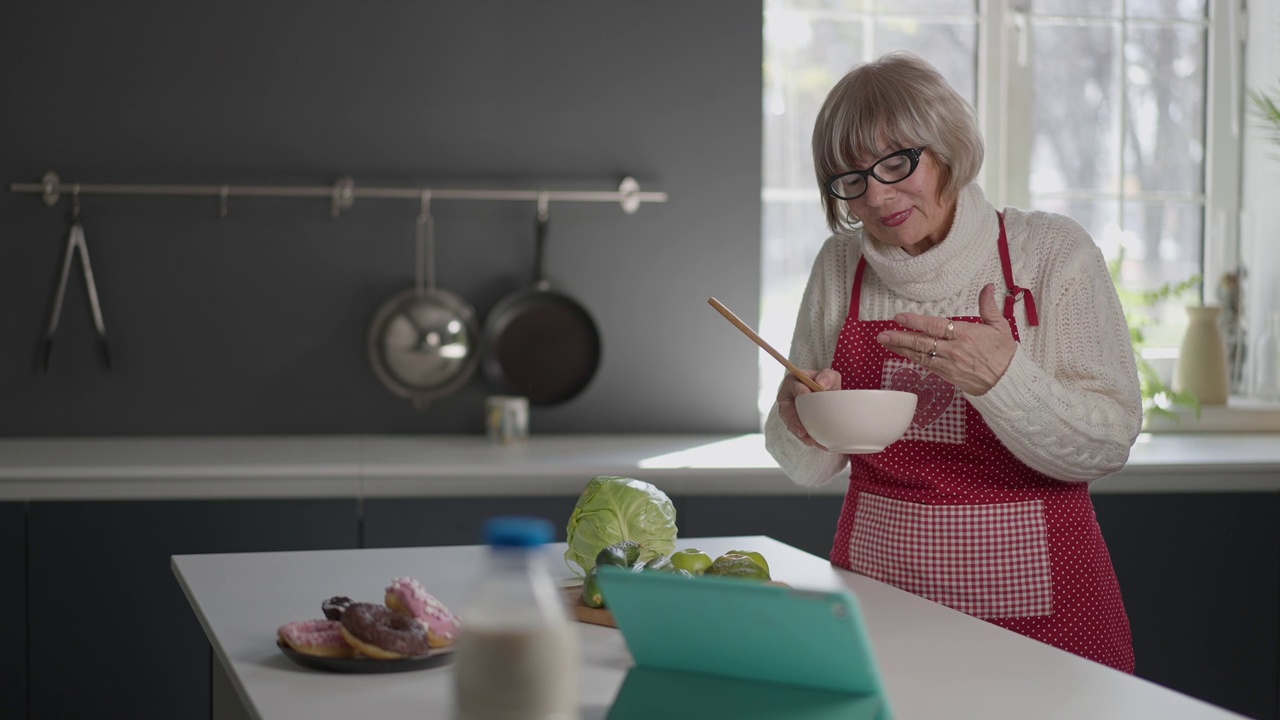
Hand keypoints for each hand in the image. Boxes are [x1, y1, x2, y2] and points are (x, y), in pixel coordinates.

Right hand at [776, 368, 840, 448]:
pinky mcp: (795, 424)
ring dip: (800, 434)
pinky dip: (808, 439)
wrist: (829, 399)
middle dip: (793, 421)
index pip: (793, 386)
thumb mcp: (831, 377)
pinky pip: (799, 433)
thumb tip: (821, 384)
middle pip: (786, 410)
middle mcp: (787, 398)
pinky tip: (818, 445)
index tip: (807, 395)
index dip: (799, 391)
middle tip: (802, 430)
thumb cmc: (827, 385)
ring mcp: (789, 413)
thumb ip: (827, 376)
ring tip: (810, 442)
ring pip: (790, 424)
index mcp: (793, 382)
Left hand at [875, 283, 1016, 395]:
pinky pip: (926, 365)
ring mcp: (948, 364)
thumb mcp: (1000, 326)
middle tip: (882, 334)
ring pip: (920, 355)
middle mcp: (954, 350)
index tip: (900, 317)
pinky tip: (901, 353)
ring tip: (884, 342)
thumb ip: (988, 306)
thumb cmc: (1004, 354)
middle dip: (900, 337)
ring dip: (900, 348)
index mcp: (966, 334)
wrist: (1008, 382)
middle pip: (922, 342)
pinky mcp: (947, 375)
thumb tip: (987, 286)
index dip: (916, 322)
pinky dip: (912, 358)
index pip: (936, 326)